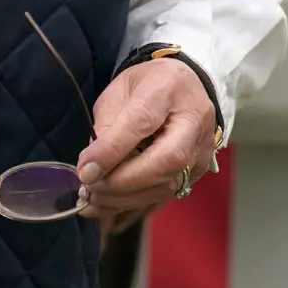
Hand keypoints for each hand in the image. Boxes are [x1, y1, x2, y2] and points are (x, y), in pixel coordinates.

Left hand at [76, 60, 217, 224]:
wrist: (186, 85)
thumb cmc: (148, 84)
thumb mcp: (120, 89)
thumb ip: (108, 123)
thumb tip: (94, 165)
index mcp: (168, 88)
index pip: (141, 122)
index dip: (111, 150)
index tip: (85, 170)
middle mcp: (193, 119)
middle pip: (166, 160)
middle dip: (124, 181)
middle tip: (91, 187)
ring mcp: (202, 148)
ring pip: (168, 184)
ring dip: (126, 198)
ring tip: (94, 199)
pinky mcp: (200, 170)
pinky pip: (168, 194)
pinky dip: (136, 202)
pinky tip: (110, 204)